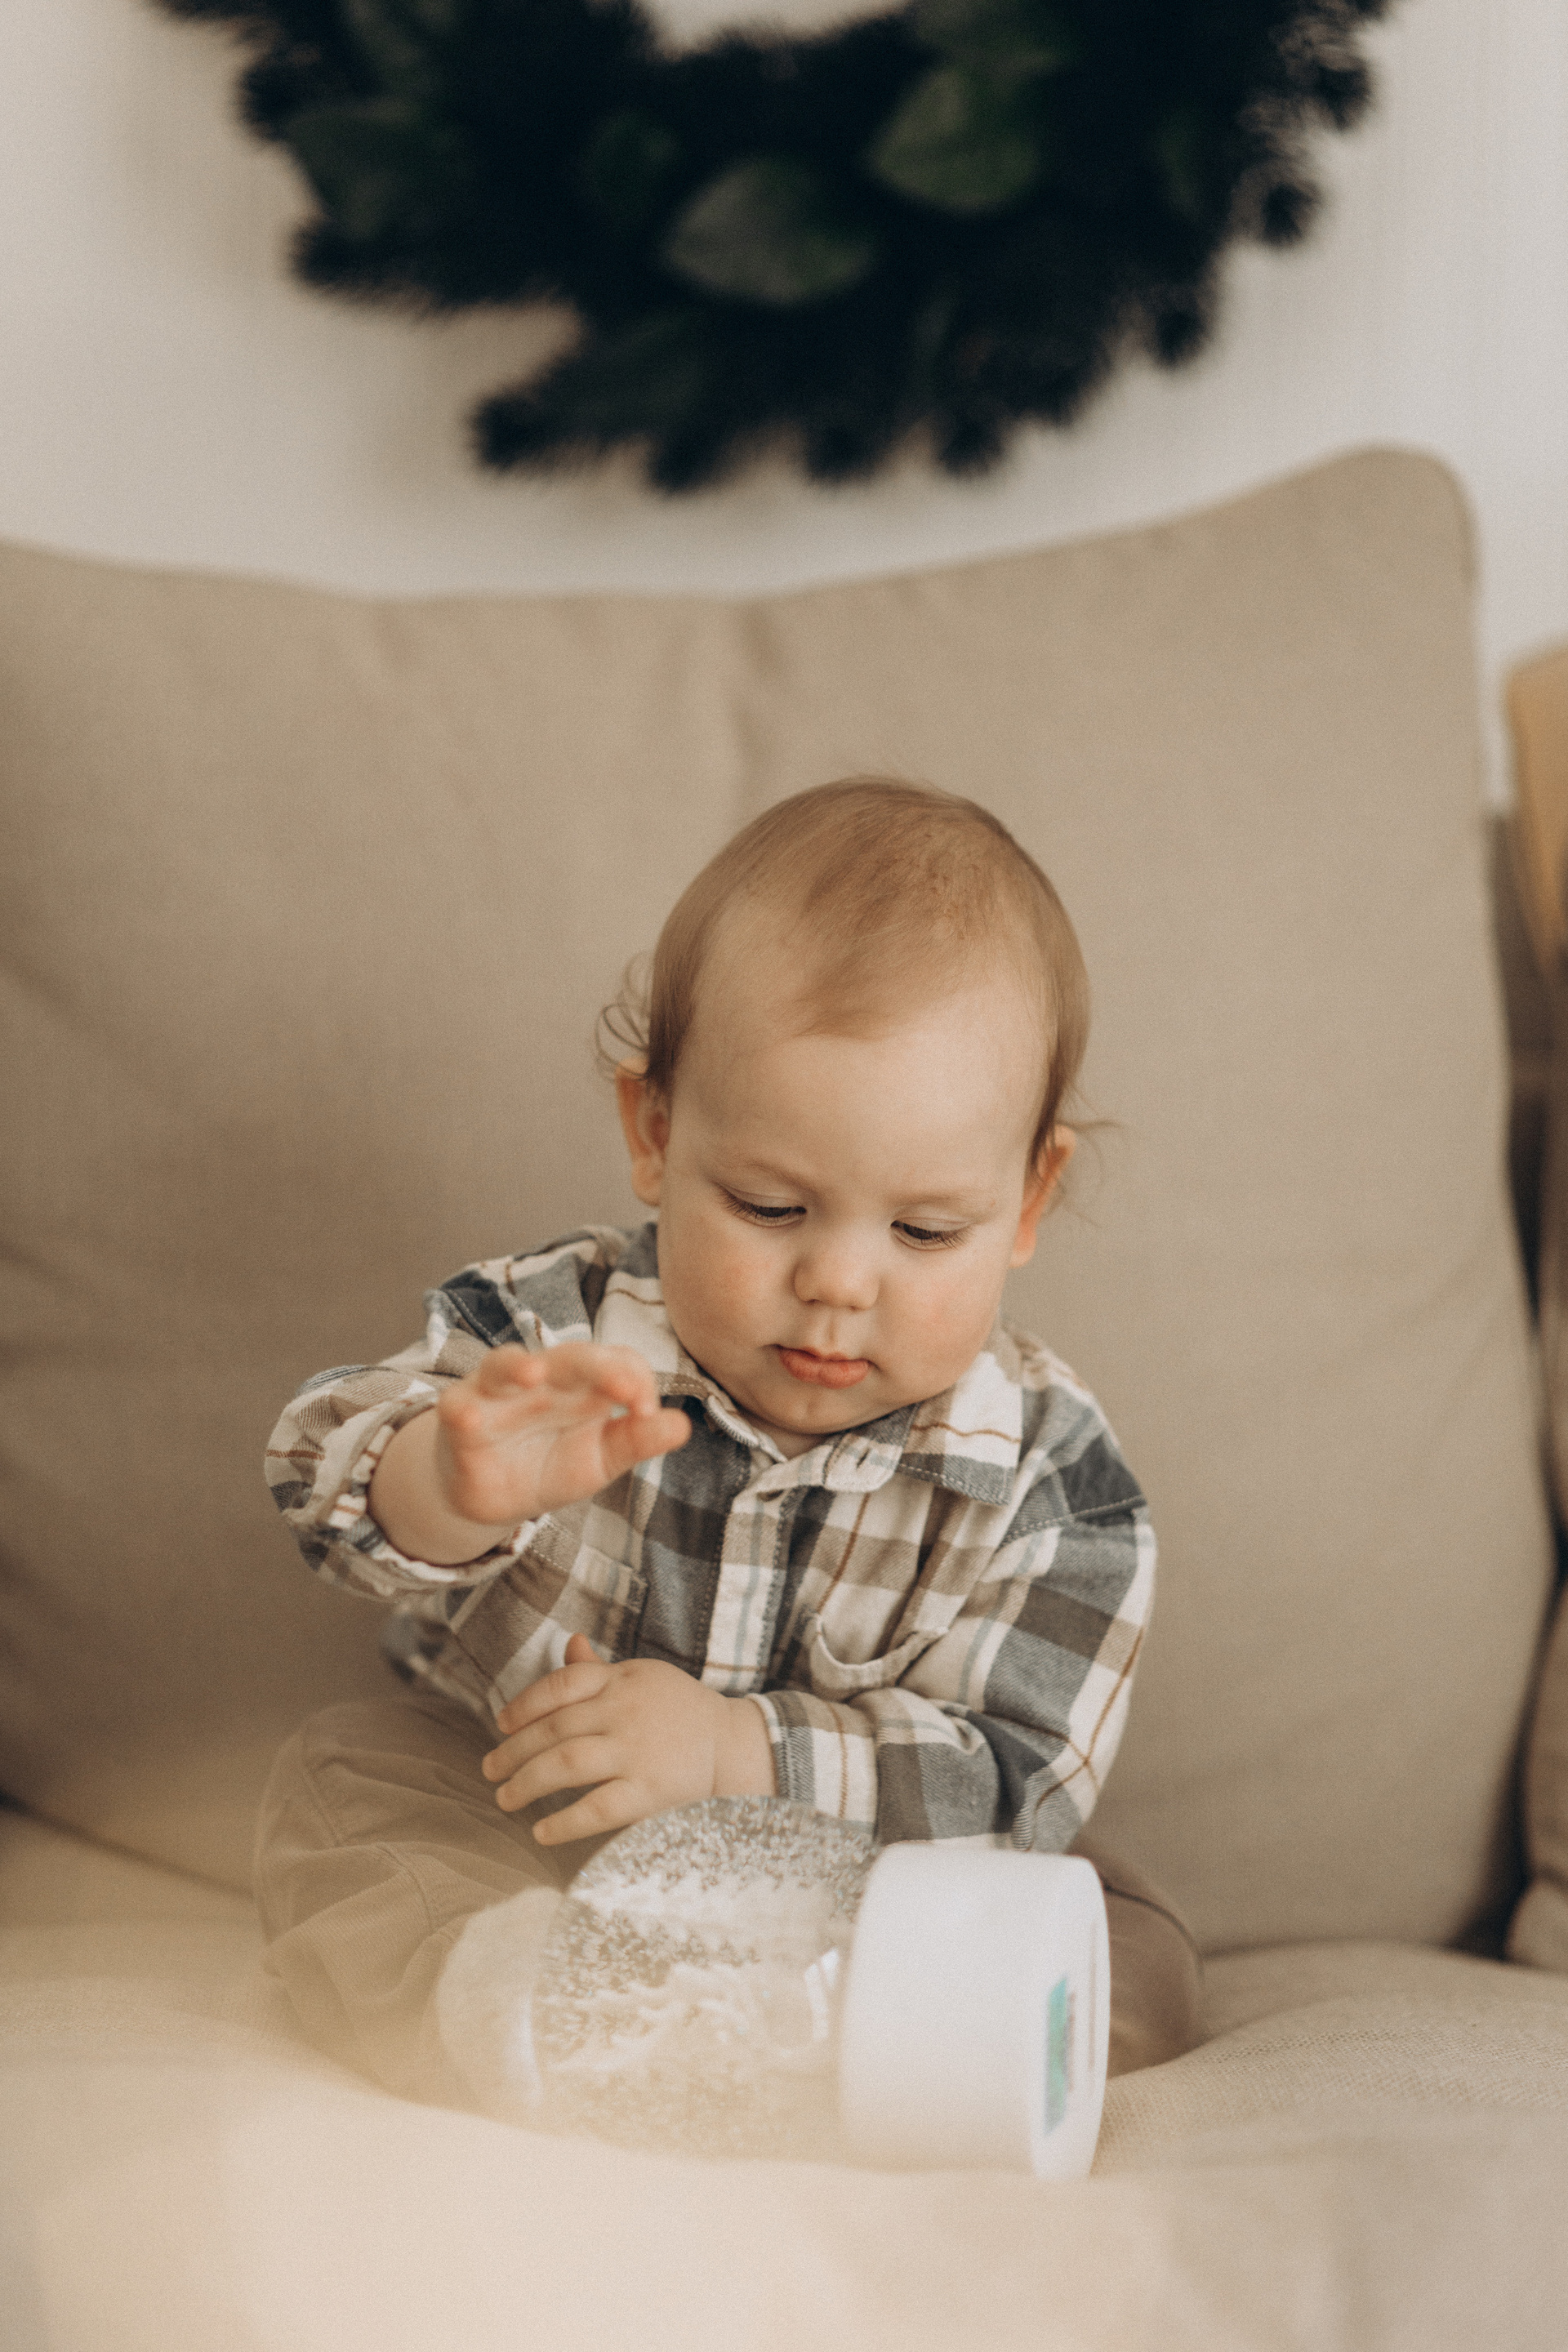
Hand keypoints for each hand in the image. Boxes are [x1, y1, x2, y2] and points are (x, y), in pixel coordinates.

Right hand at [370, 1343, 689, 1564]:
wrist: (495, 1496)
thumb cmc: (552, 1463)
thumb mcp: (602, 1458)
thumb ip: (637, 1441)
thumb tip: (683, 1425)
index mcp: (586, 1385)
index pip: (618, 1363)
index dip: (635, 1379)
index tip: (648, 1411)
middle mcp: (544, 1381)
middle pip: (568, 1358)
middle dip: (595, 1365)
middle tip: (623, 1384)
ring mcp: (499, 1396)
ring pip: (504, 1366)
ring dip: (516, 1365)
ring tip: (534, 1374)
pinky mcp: (461, 1420)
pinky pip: (457, 1407)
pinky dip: (464, 1409)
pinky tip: (471, 1415)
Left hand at [482, 1634, 775, 1844]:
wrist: (735, 1747)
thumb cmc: (680, 1712)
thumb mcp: (644, 1679)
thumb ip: (601, 1670)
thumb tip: (569, 1642)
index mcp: (622, 1680)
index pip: (562, 1684)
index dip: (525, 1704)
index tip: (502, 1724)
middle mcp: (625, 1712)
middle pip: (554, 1729)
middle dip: (514, 1751)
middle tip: (489, 1770)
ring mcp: (637, 1752)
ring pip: (566, 1764)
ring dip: (527, 1783)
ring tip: (505, 1799)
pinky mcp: (650, 1792)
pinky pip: (597, 1808)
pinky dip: (564, 1822)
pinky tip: (541, 1831)